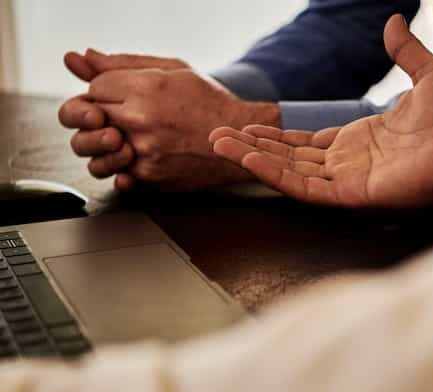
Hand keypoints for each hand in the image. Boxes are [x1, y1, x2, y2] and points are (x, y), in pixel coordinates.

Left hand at [59, 50, 280, 190]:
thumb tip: (80, 60)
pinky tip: (139, 156)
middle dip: (100, 116)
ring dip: (102, 145)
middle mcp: (141, 119)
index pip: (94, 87)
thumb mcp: (172, 70)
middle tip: (120, 117)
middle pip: (87, 117)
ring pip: (92, 150)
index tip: (121, 96)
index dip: (105, 91)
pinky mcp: (150, 177)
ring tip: (124, 139)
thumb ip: (123, 63)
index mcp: (146, 87)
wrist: (240, 139)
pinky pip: (115, 173)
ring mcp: (144, 151)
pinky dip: (123, 166)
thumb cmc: (210, 103)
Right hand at [210, 15, 432, 208]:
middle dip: (255, 146)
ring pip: (291, 171)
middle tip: (218, 136)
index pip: (309, 140)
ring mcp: (350, 180)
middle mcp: (351, 162)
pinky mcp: (354, 195)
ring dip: (254, 158)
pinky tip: (249, 159)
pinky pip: (306, 187)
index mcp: (363, 139)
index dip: (278, 133)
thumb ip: (406, 51)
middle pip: (291, 156)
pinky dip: (276, 174)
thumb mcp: (430, 74)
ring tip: (219, 144)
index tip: (248, 124)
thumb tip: (394, 21)